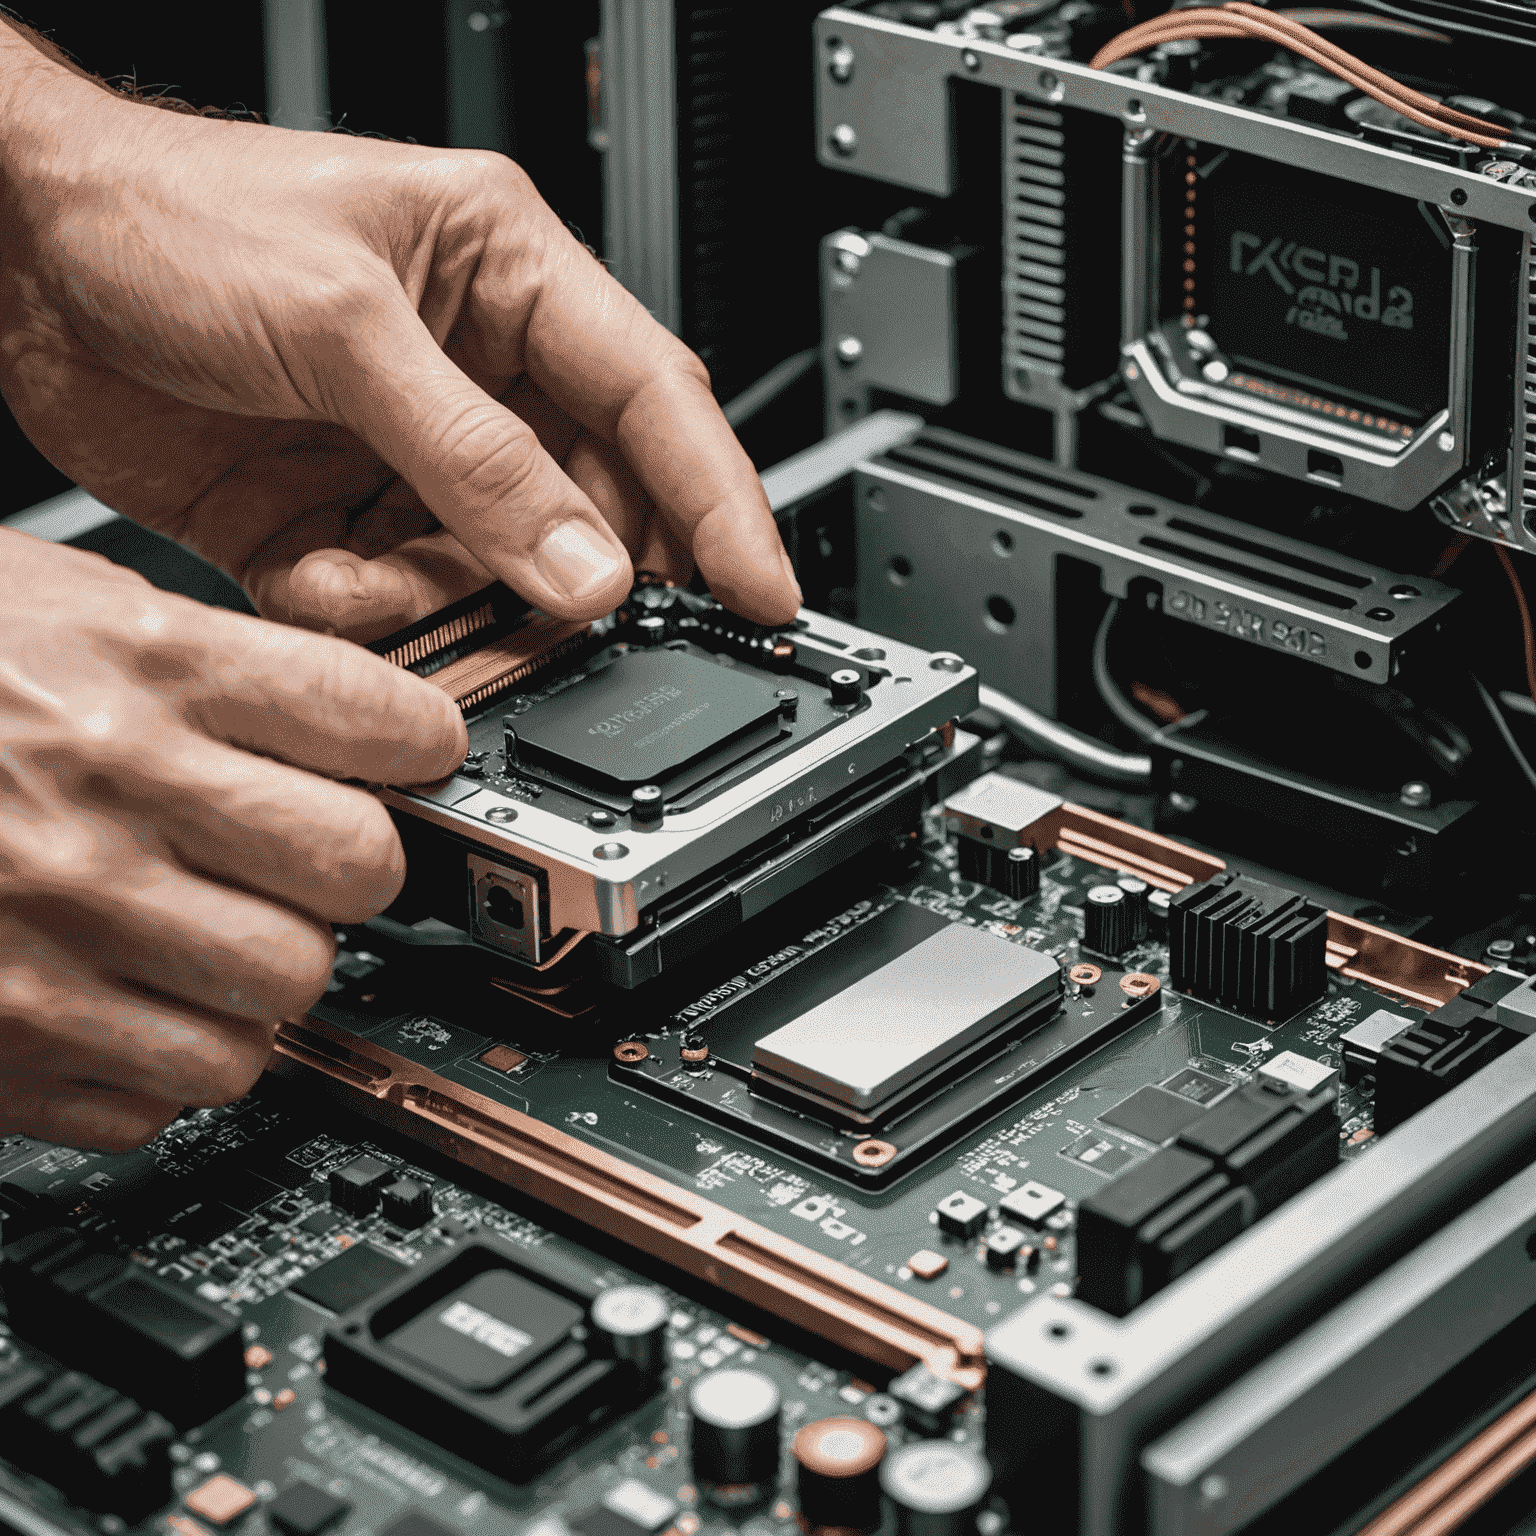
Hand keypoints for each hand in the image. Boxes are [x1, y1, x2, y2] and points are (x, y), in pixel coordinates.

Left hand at [0, 27, 801, 642]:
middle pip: (582, 507)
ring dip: (445, 602)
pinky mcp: (332, 522)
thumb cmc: (168, 216)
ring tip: (383, 581)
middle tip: (570, 633)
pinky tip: (310, 570)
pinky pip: (390, 601)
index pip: (654, 401)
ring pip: (486, 573)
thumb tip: (586, 567)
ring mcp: (403, 458)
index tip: (764, 593)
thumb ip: (475, 457)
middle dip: (569, 578)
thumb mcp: (344, 325)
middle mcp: (471, 376)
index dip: (722, 503)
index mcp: (508, 283)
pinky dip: (361, 612)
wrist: (10, 251)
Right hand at [0, 531, 466, 1150]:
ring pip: (288, 994)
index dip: (416, 743)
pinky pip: (176, 1090)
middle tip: (305, 857)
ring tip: (210, 936)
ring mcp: (54, 930)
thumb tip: (347, 720)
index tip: (410, 758)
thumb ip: (200, 663)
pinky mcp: (1, 1046)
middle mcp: (107, 797)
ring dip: (268, 973)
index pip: (382, 720)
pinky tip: (125, 999)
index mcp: (137, 669)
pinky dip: (172, 1058)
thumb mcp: (48, 604)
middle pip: (362, 870)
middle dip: (349, 866)